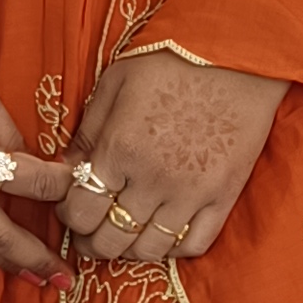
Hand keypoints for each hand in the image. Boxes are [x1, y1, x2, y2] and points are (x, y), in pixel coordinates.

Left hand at [61, 52, 287, 265]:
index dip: (70, 217)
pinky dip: (173, 248)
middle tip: (92, 232)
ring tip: (124, 235)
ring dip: (129, 249)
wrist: (237, 53)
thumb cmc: (170, 61)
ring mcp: (192, 192)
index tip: (73, 207)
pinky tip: (162, 233)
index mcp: (120, 149)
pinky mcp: (224, 196)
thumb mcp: (114, 85)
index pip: (80, 211)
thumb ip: (87, 133)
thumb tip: (65, 172)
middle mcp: (153, 179)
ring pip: (149, 249)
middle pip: (110, 239)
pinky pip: (194, 244)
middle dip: (93, 241)